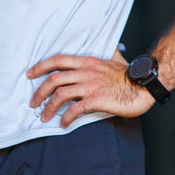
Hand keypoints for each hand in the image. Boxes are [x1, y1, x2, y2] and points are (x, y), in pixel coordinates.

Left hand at [27, 52, 152, 127]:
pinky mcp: (97, 99)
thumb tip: (105, 51)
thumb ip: (102, 57)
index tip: (30, 74)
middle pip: (54, 79)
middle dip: (39, 92)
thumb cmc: (129, 76)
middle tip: (33, 103)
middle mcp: (86, 72)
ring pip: (60, 95)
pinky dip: (66, 118)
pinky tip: (64, 124)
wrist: (144, 86)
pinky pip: (75, 109)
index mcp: (88, 62)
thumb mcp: (113, 60)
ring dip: (48, 107)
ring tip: (44, 117)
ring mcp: (91, 86)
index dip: (41, 66)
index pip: (58, 60)